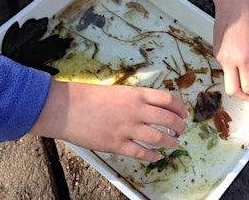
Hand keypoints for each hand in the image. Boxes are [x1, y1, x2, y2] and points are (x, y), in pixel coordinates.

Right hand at [30, 82, 188, 161]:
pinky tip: (156, 157)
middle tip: (182, 129)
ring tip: (175, 144)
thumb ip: (135, 99)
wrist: (65, 107)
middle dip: (179, 126)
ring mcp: (127, 129)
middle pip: (168, 119)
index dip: (179, 108)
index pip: (167, 100)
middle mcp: (136, 111)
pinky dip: (152, 156)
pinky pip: (141, 153)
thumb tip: (153, 108)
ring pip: (158, 138)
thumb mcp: (117, 91)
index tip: (184, 113)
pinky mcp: (117, 145)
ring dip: (170, 142)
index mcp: (136, 95)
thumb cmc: (87, 97)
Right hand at [213, 1, 248, 102]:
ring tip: (248, 80)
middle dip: (243, 97)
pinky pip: (224, 68)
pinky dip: (233, 72)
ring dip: (237, 83)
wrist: (232, 5)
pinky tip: (240, 67)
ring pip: (227, 79)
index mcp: (243, 59)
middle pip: (232, 90)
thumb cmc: (247, 18)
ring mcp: (220, 57)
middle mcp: (229, 61)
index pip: (248, 86)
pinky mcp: (215, 52)